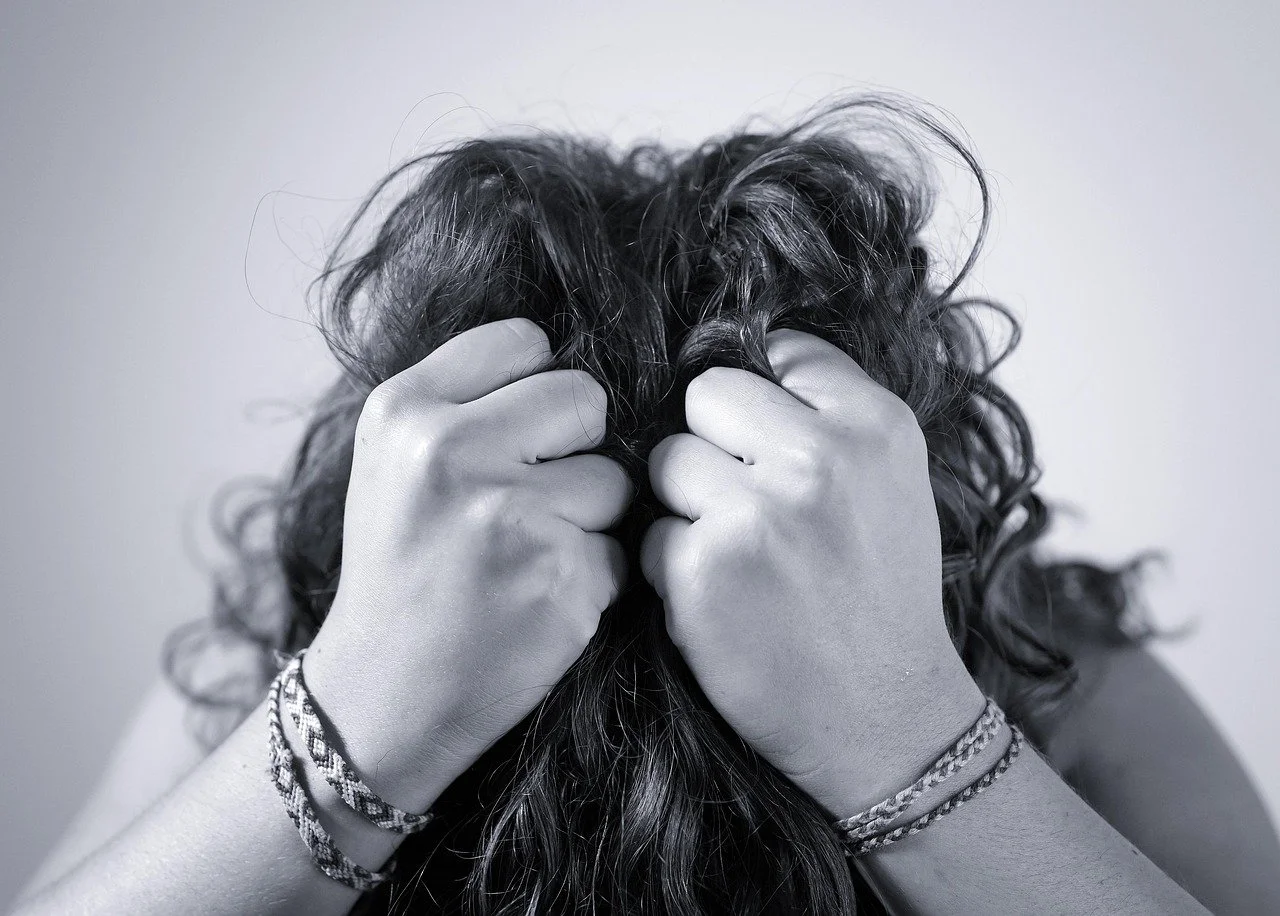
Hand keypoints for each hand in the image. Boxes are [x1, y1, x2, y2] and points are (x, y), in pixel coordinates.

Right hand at [303, 317, 632, 811]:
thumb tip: (565, 354)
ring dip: (588, 520)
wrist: (384, 695)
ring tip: (523, 559)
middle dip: (574, 449)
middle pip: (584, 399)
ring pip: (614, 479)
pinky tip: (538, 601)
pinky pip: (621, 550)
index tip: (511, 440)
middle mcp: (448, 452)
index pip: (525, 342)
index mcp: (403, 411)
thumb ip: (463, 398)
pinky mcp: (560, 577)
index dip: (533, 392)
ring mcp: (507, 515)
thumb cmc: (402, 569)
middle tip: (525, 503)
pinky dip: (594, 578)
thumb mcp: (393, 462)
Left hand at [641, 328, 984, 817]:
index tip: (768, 439)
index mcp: (875, 425)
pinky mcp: (703, 570)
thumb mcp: (892, 482)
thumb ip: (829, 416)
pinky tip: (722, 599)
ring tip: (740, 553)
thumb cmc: (880, 594)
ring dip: (687, 505)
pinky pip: (651, 534)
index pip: (779, 350)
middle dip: (714, 441)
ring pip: (667, 461)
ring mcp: (758, 513)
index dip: (762, 397)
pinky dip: (673, 566)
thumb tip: (733, 361)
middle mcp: (820, 459)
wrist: (886, 717)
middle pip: (706, 394)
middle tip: (748, 501)